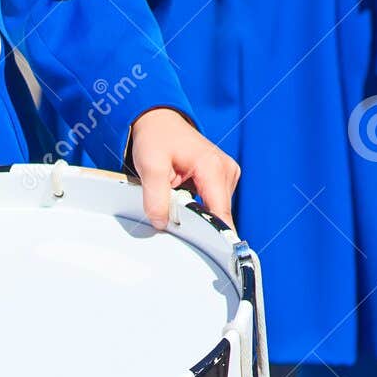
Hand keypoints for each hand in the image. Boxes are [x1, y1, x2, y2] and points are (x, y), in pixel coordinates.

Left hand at [129, 107, 240, 230]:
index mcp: (213, 167)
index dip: (216, 235)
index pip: (221, 212)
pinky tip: (183, 198)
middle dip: (197, 222)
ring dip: (196, 213)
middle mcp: (226, 171)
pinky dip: (197, 206)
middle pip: (218, 214)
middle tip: (173, 215)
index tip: (216, 254)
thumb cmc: (156, 139)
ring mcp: (226, 175)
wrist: (159, 121)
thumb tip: (161, 223)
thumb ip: (155, 198)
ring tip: (176, 198)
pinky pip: (212, 203)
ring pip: (214, 210)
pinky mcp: (221, 179)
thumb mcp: (150, 167)